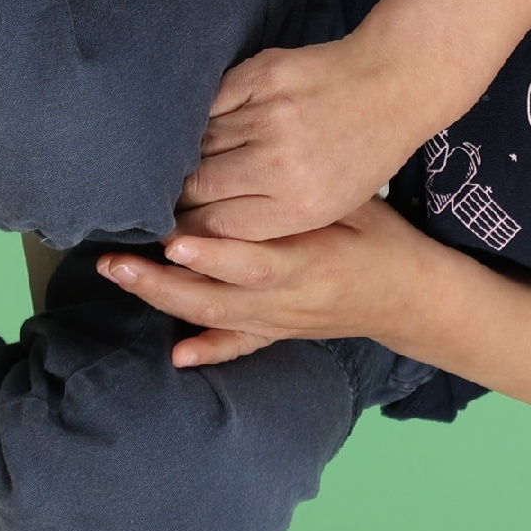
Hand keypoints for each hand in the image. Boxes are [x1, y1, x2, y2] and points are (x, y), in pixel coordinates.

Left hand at [96, 201, 438, 367]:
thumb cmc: (385, 238)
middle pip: (215, 298)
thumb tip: (248, 175)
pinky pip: (238, 345)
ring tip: (120, 274)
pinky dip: (208, 350)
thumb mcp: (357, 207)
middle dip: (161, 281)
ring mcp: (280, 323)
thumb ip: (304, 201)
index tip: (173, 241)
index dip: (212, 255)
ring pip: (212, 319)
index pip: (254, 262)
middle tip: (115, 260)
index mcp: (312, 266)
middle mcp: (289, 303)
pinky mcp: (279, 333)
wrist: (415, 297)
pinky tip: (177, 355)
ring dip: (162, 300)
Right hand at [180, 33, 462, 239]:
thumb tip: (200, 224)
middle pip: (197, 187)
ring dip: (187, 156)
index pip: (214, 227)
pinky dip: (201, 118)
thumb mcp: (328, 205)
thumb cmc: (360, 153)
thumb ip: (268, 219)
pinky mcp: (261, 75)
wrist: (391, 85)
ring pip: (197, 144)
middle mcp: (281, 162)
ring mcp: (269, 115)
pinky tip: (204, 126)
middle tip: (173, 195)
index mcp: (300, 205)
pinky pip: (208, 104)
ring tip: (185, 162)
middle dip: (179, 195)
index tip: (174, 226)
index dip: (185, 228)